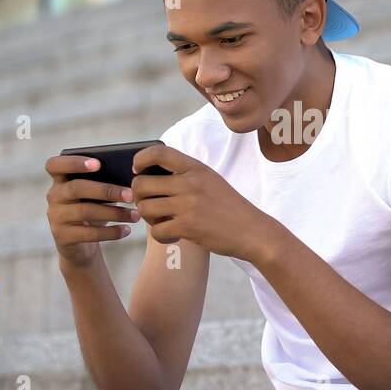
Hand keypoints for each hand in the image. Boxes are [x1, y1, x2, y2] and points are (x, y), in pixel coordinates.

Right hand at [45, 154, 139, 269]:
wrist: (81, 245)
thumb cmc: (93, 210)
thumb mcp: (96, 196)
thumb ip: (105, 183)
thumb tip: (131, 177)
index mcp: (60, 180)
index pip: (54, 165)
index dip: (74, 162)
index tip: (98, 163)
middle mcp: (53, 196)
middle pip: (76, 187)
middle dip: (106, 190)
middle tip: (130, 194)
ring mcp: (55, 217)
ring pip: (85, 212)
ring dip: (115, 213)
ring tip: (135, 215)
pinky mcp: (62, 237)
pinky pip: (89, 233)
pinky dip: (111, 232)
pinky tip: (127, 230)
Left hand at [130, 144, 279, 261]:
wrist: (253, 231)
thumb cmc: (229, 208)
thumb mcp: (211, 181)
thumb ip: (186, 176)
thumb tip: (150, 177)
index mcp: (196, 168)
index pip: (158, 152)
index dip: (140, 159)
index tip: (137, 170)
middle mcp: (190, 183)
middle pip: (141, 184)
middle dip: (139, 197)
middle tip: (148, 205)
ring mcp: (188, 205)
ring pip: (145, 208)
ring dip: (149, 219)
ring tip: (162, 222)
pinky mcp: (187, 227)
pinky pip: (156, 232)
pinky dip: (161, 236)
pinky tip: (173, 236)